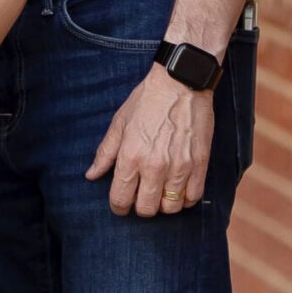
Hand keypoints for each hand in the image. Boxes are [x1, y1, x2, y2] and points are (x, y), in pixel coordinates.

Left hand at [85, 66, 214, 216]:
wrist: (180, 83)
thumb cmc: (147, 100)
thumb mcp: (119, 123)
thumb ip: (105, 153)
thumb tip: (91, 175)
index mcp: (131, 156)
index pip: (120, 198)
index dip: (118, 207)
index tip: (120, 205)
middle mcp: (154, 166)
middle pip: (146, 209)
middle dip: (140, 208)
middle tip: (140, 197)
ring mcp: (179, 167)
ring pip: (171, 208)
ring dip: (163, 205)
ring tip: (160, 193)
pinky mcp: (200, 165)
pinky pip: (193, 198)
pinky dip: (185, 199)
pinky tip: (179, 189)